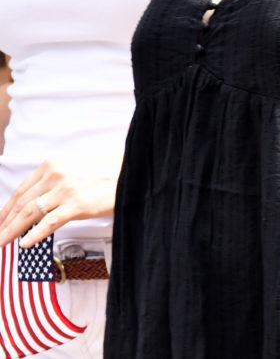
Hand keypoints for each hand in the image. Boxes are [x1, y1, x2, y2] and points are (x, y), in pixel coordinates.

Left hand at [0, 159, 116, 247]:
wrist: (138, 170)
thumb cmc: (111, 171)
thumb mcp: (77, 168)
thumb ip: (55, 180)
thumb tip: (37, 202)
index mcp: (53, 164)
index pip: (21, 190)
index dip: (5, 210)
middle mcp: (55, 174)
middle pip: (21, 203)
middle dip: (4, 223)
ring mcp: (66, 189)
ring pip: (29, 213)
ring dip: (11, 231)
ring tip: (1, 243)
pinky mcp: (78, 204)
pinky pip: (49, 222)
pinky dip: (35, 234)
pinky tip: (25, 244)